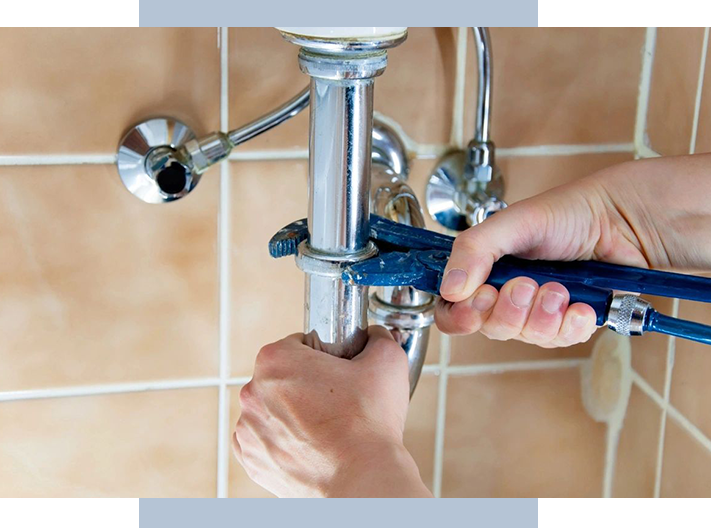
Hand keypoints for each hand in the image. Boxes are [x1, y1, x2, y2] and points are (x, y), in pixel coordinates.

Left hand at [233, 326, 431, 497]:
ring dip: (292, 413)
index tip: (337, 372)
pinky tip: (309, 444)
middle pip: (282, 376)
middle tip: (336, 400)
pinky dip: (282, 440)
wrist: (363, 480)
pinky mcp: (252, 460)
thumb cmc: (369, 426)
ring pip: (272, 408)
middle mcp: (252, 392)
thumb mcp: (386, 361)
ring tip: (325, 426)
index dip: (322, 356)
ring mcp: (249, 429)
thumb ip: (377, 337)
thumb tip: (374, 337)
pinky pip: (264, 439)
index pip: (298, 344)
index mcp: (275, 360)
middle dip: (306, 383)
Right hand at [436, 154, 710, 346]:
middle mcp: (508, 293)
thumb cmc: (569, 213)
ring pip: (526, 336)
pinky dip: (570, 325)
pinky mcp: (569, 321)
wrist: (624, 220)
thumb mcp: (513, 223)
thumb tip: (449, 289)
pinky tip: (581, 306)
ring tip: (560, 289)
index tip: (476, 304)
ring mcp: (539, 310)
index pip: (453, 307)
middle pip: (489, 327)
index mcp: (485, 270)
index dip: (458, 315)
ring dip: (543, 315)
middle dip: (509, 310)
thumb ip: (474, 250)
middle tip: (525, 285)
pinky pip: (561, 340)